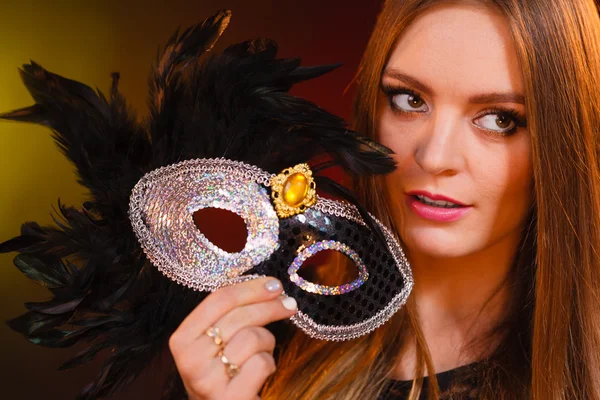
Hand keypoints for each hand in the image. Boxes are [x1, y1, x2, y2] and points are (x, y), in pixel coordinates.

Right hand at [169, 277, 297, 399]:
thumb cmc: (221, 373)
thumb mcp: (213, 344)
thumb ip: (228, 316)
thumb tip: (268, 286)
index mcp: (182, 339)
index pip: (219, 300)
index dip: (251, 288)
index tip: (274, 284)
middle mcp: (190, 360)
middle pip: (239, 316)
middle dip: (270, 306)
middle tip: (289, 304)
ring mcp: (208, 382)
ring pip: (253, 338)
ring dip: (267, 343)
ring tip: (262, 352)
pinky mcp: (230, 399)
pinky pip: (261, 363)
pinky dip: (269, 364)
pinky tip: (260, 373)